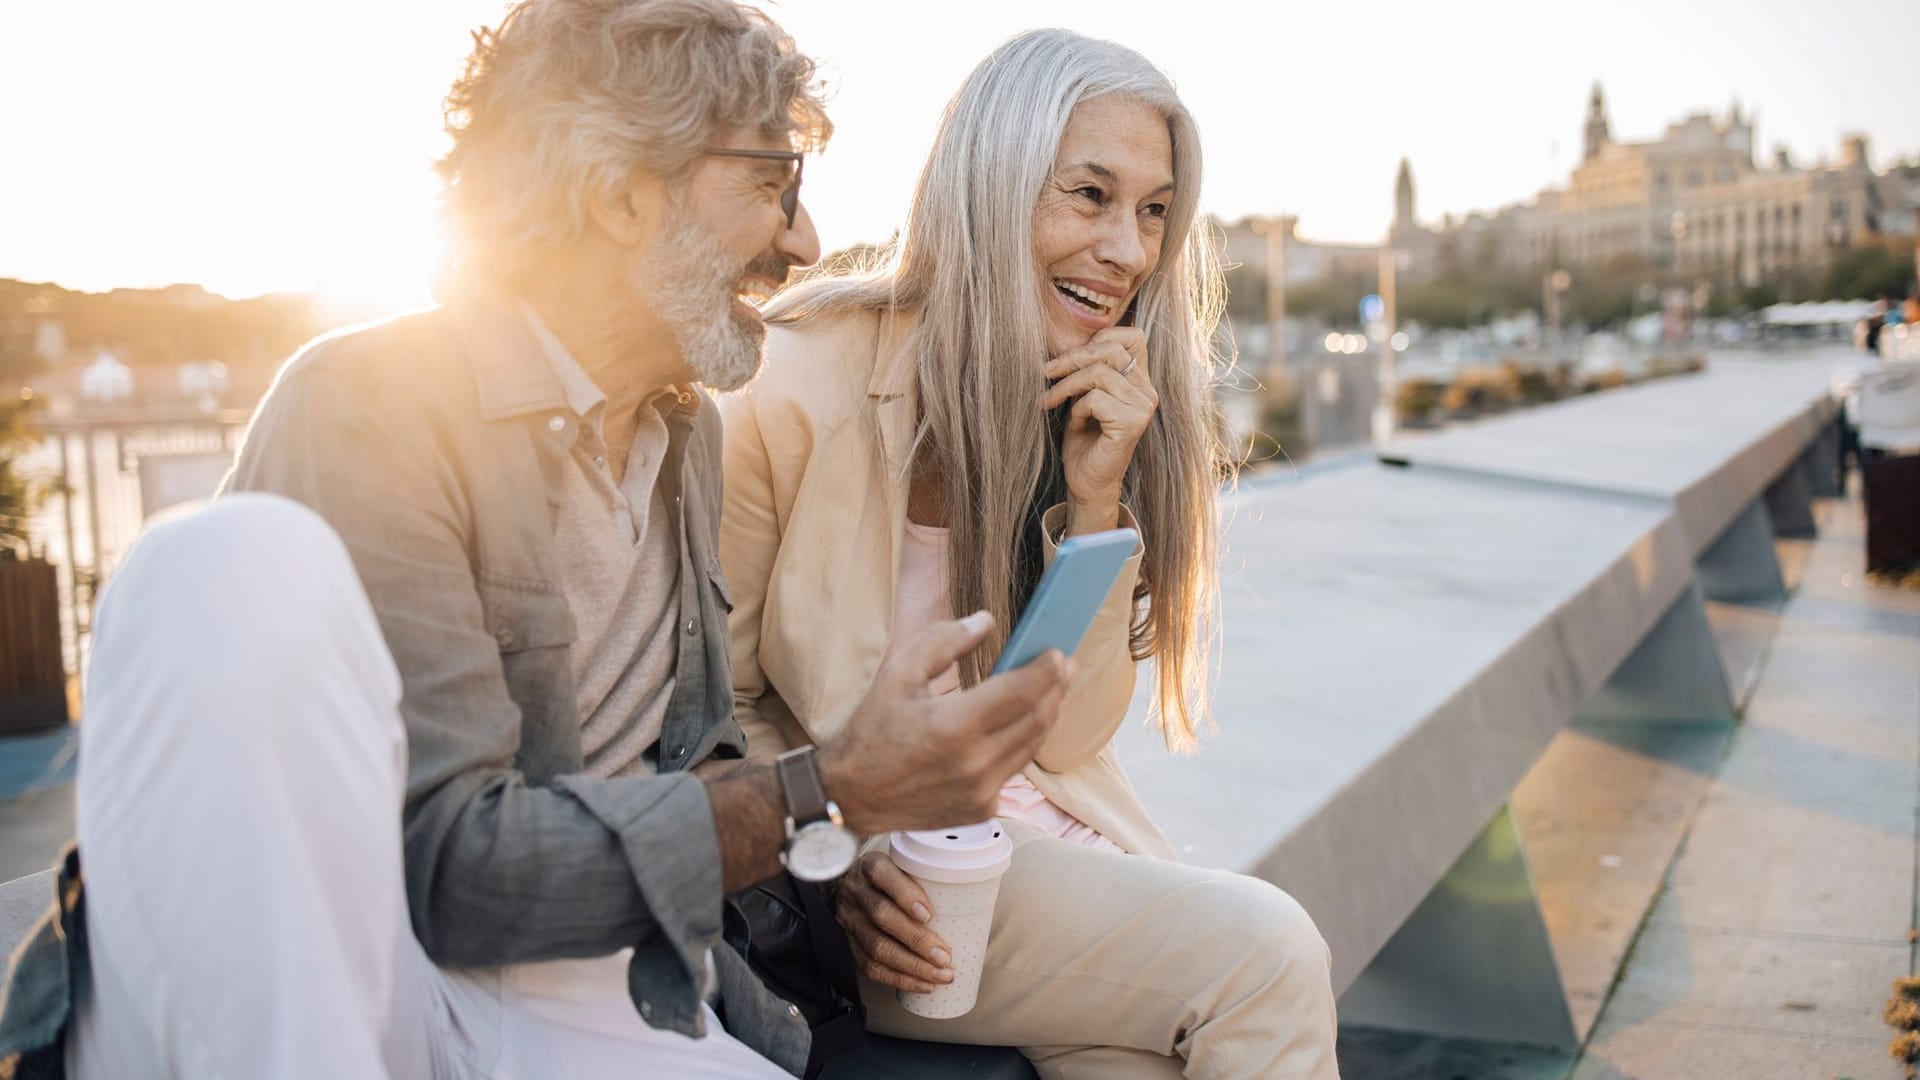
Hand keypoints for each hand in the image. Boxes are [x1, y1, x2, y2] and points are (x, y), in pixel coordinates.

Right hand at [817, 612, 1072, 834]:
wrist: (852, 797)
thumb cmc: (872, 730)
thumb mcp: (898, 674)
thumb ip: (944, 642)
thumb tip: (986, 621)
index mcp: (954, 726)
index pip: (1021, 692)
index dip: (1047, 670)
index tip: (1059, 652)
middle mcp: (975, 763)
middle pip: (1037, 718)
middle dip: (1056, 688)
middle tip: (1064, 665)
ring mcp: (982, 791)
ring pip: (1032, 745)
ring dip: (1047, 714)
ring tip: (1052, 689)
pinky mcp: (982, 809)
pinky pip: (1015, 768)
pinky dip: (1024, 742)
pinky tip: (1023, 722)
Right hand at [835, 851, 953, 992]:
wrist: (849, 888)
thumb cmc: (890, 878)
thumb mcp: (902, 866)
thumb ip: (927, 877)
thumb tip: (974, 893)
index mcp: (870, 866)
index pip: (882, 873)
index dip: (904, 894)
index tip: (928, 914)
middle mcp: (857, 892)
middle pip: (881, 915)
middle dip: (916, 939)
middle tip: (944, 956)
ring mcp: (850, 920)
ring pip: (876, 946)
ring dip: (912, 966)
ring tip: (940, 975)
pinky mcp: (849, 944)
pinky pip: (870, 966)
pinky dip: (899, 979)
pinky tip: (923, 984)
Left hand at [1041, 326, 1156, 534]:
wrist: (1087, 481)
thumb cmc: (1083, 439)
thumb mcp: (1083, 395)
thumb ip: (1087, 368)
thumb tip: (1066, 340)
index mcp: (1140, 380)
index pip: (1132, 336)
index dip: (1100, 337)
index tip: (1070, 356)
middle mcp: (1147, 391)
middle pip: (1110, 350)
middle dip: (1072, 357)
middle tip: (1046, 372)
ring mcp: (1143, 407)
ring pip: (1098, 373)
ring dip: (1066, 385)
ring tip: (1051, 400)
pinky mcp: (1132, 423)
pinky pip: (1095, 399)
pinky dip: (1076, 409)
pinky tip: (1074, 424)